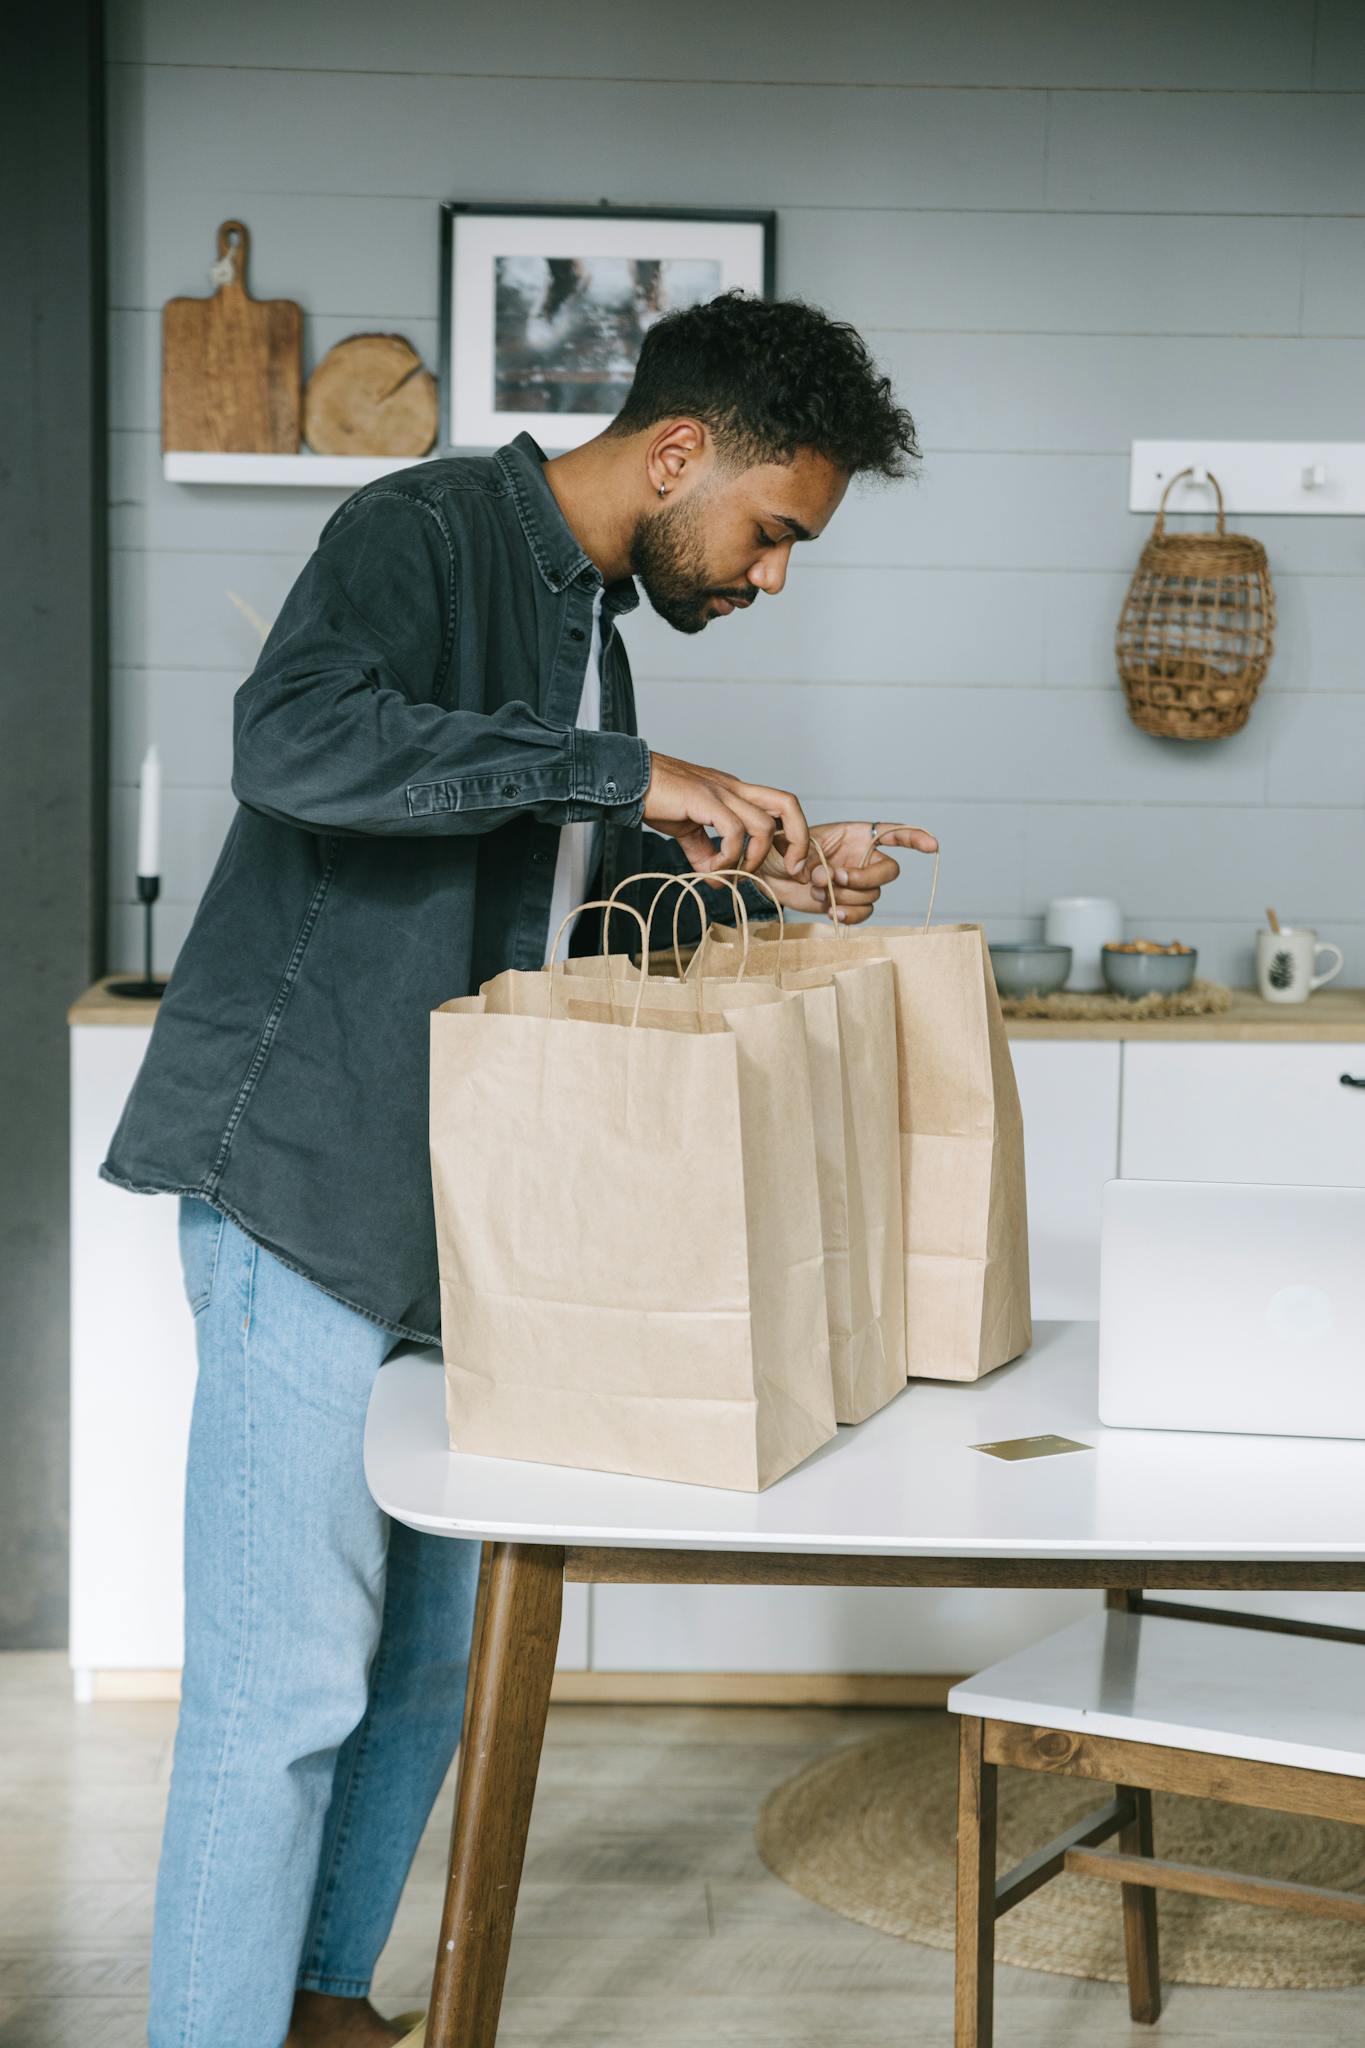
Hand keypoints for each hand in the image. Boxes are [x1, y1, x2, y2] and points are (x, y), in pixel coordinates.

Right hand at [642, 752, 809, 877]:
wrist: (628, 780)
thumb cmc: (658, 800)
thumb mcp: (688, 831)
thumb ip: (706, 854)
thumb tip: (717, 880)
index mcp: (736, 793)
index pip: (781, 807)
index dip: (795, 836)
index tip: (789, 865)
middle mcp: (735, 789)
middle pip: (788, 804)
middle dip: (799, 840)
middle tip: (790, 869)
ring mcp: (721, 792)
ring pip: (763, 826)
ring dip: (752, 859)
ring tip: (729, 873)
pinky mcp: (704, 800)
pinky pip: (732, 832)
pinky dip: (726, 858)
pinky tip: (708, 868)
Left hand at [759, 820, 938, 925]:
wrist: (769, 873)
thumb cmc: (781, 849)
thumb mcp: (793, 843)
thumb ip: (810, 855)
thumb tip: (823, 877)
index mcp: (856, 834)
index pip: (892, 833)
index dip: (914, 838)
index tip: (932, 846)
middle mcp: (862, 858)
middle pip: (888, 872)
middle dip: (863, 878)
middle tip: (834, 877)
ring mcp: (857, 882)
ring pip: (872, 895)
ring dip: (845, 896)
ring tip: (817, 889)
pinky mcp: (848, 903)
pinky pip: (863, 913)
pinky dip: (849, 914)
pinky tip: (831, 911)